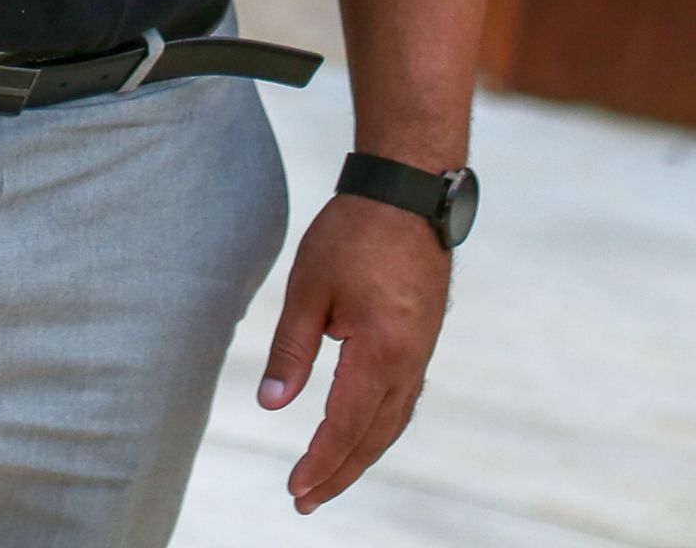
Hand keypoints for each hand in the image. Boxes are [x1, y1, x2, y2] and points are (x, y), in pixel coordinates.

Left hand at [255, 192, 451, 511]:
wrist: (409, 194)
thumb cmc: (353, 234)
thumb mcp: (308, 289)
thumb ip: (291, 351)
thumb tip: (273, 405)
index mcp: (380, 353)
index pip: (345, 427)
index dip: (320, 463)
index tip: (295, 489)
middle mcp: (409, 362)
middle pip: (373, 437)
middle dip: (339, 473)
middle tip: (305, 502)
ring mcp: (421, 354)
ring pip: (391, 423)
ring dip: (360, 455)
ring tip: (328, 479)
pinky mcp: (421, 342)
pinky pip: (401, 401)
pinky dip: (377, 428)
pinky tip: (358, 435)